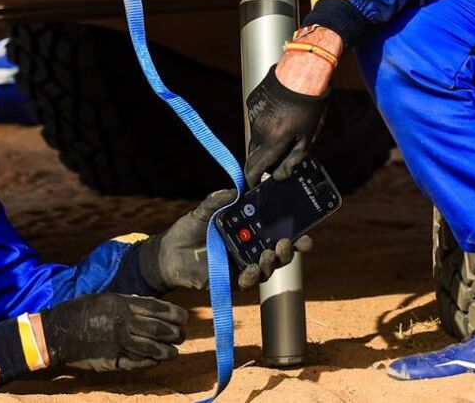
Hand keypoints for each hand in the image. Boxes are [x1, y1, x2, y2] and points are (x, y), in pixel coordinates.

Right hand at [40, 293, 187, 371]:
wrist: (58, 332)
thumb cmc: (82, 312)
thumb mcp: (107, 298)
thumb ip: (130, 302)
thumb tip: (153, 306)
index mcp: (123, 304)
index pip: (160, 309)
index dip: (177, 315)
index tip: (185, 318)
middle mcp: (124, 323)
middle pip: (161, 330)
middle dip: (177, 334)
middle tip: (182, 335)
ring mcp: (119, 342)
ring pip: (154, 349)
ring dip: (169, 351)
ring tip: (174, 352)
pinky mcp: (112, 360)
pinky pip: (138, 363)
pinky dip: (152, 362)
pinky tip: (157, 360)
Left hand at [136, 187, 315, 290]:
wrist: (169, 253)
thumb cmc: (190, 229)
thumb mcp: (205, 210)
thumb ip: (219, 199)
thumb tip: (235, 190)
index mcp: (250, 232)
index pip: (278, 234)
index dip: (295, 236)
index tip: (305, 234)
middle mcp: (250, 250)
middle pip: (278, 254)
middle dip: (288, 251)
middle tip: (288, 243)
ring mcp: (242, 267)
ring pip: (266, 269)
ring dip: (272, 263)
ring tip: (269, 254)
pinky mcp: (230, 281)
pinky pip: (246, 283)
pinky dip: (251, 277)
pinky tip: (250, 269)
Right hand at [241, 68, 327, 185]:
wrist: (301, 71)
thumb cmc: (310, 105)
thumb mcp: (308, 137)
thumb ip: (293, 159)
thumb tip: (280, 175)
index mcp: (272, 140)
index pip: (254, 168)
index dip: (252, 180)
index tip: (254, 186)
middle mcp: (258, 129)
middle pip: (252, 154)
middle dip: (260, 163)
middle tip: (273, 165)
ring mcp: (253, 115)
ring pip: (254, 137)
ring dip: (264, 142)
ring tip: (283, 134)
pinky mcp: (252, 103)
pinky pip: (256, 121)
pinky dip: (264, 125)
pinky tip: (279, 117)